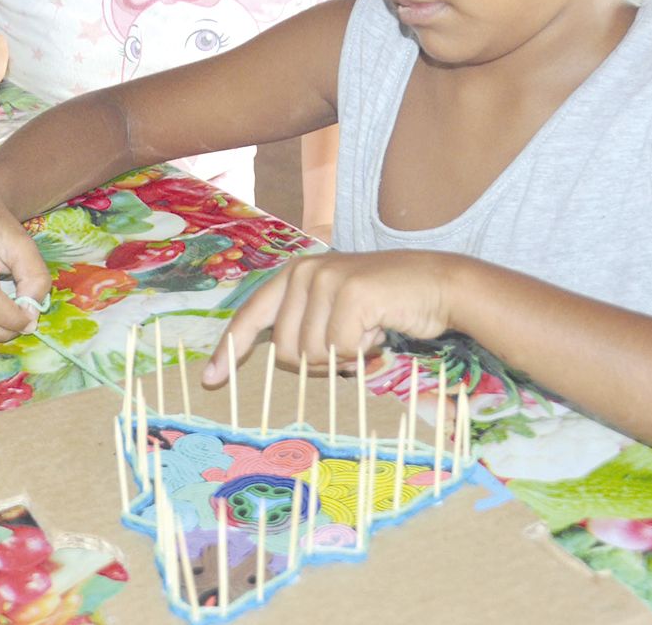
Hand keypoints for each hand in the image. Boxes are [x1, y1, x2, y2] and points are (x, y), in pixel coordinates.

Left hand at [202, 250, 460, 385]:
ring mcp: (327, 279)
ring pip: (313, 354)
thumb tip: (280, 357)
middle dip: (318, 363)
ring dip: (344, 358)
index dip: (231, 349)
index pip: (252, 315)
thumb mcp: (337, 308)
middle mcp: (305, 272)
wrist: (439, 284)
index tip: (211, 379)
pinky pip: (342, 350)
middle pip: (287, 352)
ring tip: (368, 333)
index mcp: (296, 274)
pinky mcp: (351, 293)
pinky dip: (363, 353)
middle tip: (350, 347)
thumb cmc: (389, 305)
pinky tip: (380, 331)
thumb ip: (306, 324)